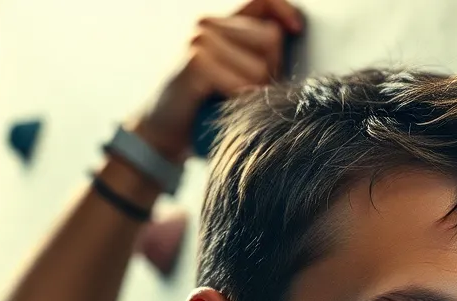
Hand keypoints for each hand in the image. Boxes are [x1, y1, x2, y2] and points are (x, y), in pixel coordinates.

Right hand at [131, 0, 303, 162]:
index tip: (297, 29)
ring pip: (260, 66)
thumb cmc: (202, 107)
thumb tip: (293, 37)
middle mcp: (207, 24)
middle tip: (245, 91)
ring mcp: (200, 40)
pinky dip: (240, 103)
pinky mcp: (196, 62)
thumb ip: (256, 53)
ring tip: (229, 100)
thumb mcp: (233, 73)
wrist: (160, 133)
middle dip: (270, 70)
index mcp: (218, 23)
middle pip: (271, 38)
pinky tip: (222, 108)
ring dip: (253, 92)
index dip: (284, 10)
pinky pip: (243, 85)